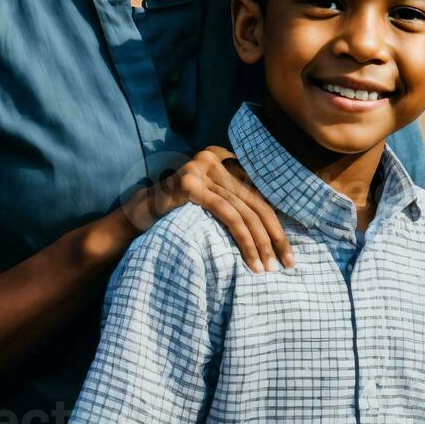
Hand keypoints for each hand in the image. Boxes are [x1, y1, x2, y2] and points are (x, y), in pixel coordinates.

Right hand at [121, 146, 293, 273]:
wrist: (136, 216)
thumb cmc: (177, 213)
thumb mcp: (210, 199)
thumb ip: (235, 199)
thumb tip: (277, 222)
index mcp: (221, 155)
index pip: (259, 190)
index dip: (277, 220)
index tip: (287, 247)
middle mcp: (213, 156)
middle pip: (255, 200)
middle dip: (274, 235)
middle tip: (288, 262)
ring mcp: (200, 168)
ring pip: (244, 211)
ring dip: (260, 244)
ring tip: (269, 268)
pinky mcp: (191, 185)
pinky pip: (228, 215)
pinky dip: (244, 241)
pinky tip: (252, 262)